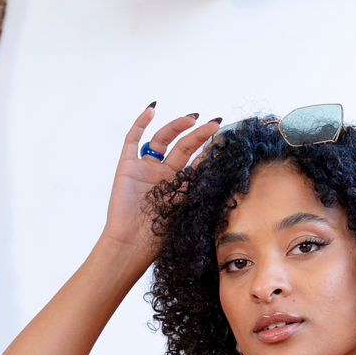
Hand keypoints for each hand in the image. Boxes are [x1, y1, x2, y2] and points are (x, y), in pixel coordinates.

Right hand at [100, 104, 221, 268]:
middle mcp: (164, 175)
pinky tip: (152, 110)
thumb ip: (202, 189)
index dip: (210, 149)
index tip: (226, 137)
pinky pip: (133, 139)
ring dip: (177, 126)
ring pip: (162, 139)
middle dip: (200, 134)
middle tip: (215, 123)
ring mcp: (145, 169)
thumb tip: (228, 172)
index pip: (197, 161)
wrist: (131, 245)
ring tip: (192, 119)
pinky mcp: (127, 166)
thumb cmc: (160, 237)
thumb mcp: (188, 209)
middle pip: (183, 147)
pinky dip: (141, 123)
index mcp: (180, 187)